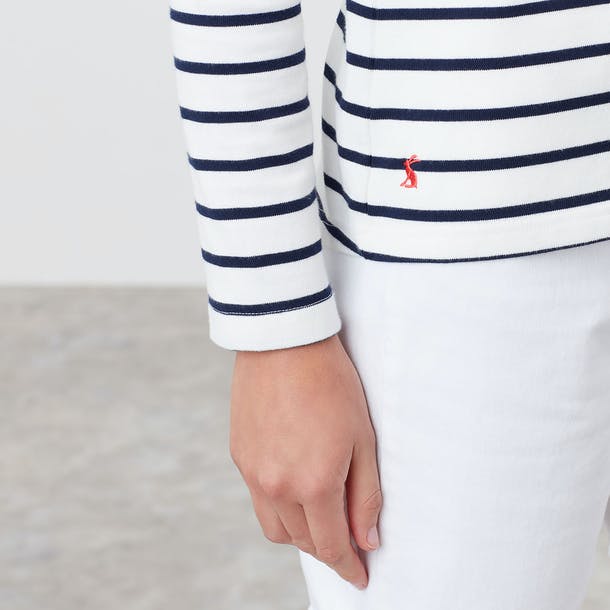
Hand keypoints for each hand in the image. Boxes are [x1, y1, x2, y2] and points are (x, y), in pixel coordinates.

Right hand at [229, 333, 381, 589]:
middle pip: (301, 541)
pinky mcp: (240, 455)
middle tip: (346, 539)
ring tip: (319, 514)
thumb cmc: (331, 383)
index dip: (348, 566)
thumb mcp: (363, 438)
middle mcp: (276, 486)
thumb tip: (367, 539)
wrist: (285, 341)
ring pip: (275, 527)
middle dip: (327, 548)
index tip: (360, 578)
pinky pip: (258, 498)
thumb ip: (365, 495)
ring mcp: (253, 471)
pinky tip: (294, 483)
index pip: (331, 545)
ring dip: (299, 532)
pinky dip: (279, 504)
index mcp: (313, 484)